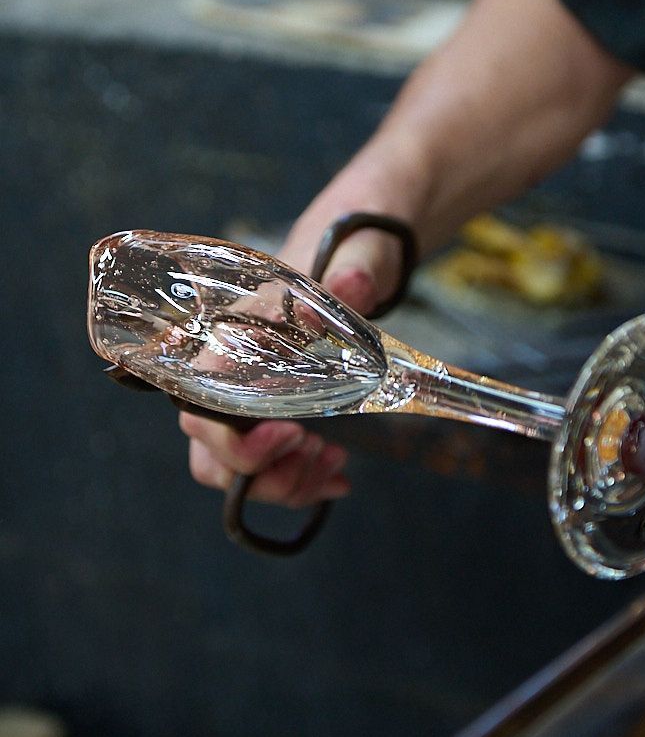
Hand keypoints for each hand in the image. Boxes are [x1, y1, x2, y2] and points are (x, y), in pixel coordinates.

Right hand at [180, 220, 403, 505]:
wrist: (346, 253)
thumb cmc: (338, 253)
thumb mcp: (350, 259)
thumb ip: (351, 274)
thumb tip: (351, 286)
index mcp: (227, 341)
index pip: (201, 413)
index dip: (238, 444)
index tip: (294, 435)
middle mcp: (223, 376)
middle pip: (212, 456)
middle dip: (265, 474)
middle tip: (318, 452)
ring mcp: (242, 401)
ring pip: (234, 472)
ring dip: (284, 483)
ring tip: (333, 460)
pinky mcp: (268, 415)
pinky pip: (264, 471)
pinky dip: (300, 483)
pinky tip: (338, 472)